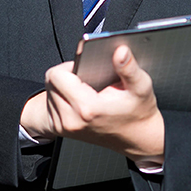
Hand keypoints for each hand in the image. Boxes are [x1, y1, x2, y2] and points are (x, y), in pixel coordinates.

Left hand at [20, 45, 163, 163]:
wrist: (137, 138)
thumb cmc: (138, 113)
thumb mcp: (140, 86)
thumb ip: (128, 67)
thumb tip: (120, 51)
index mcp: (87, 107)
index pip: (56, 76)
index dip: (69, 67)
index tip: (84, 69)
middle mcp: (71, 120)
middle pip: (50, 83)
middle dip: (65, 75)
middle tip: (86, 79)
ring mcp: (64, 127)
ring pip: (49, 94)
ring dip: (62, 87)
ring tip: (84, 90)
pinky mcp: (61, 130)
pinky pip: (50, 106)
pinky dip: (61, 99)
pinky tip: (78, 100)